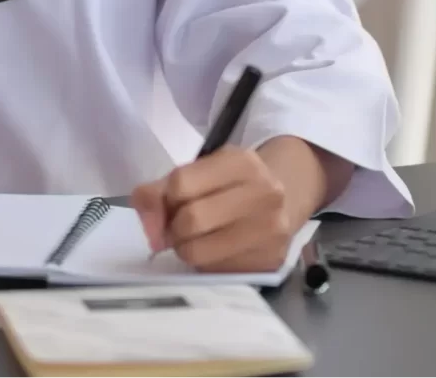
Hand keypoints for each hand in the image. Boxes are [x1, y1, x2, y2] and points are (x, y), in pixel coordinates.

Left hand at [131, 138, 338, 272]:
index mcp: (243, 162)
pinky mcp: (271, 262)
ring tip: (198, 239)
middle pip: (191, 219)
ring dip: (187, 249)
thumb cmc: (231, 185)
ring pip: (199, 252)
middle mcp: (266, 193)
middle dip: (175, 228)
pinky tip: (218, 251)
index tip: (171, 204)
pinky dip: (206, 264)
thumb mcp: (199, 172)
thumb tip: (151, 232)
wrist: (285, 197)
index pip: (181, 183)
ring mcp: (272, 230)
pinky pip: (215, 272)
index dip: (165, 199)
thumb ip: (159, 193)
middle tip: (181, 227)